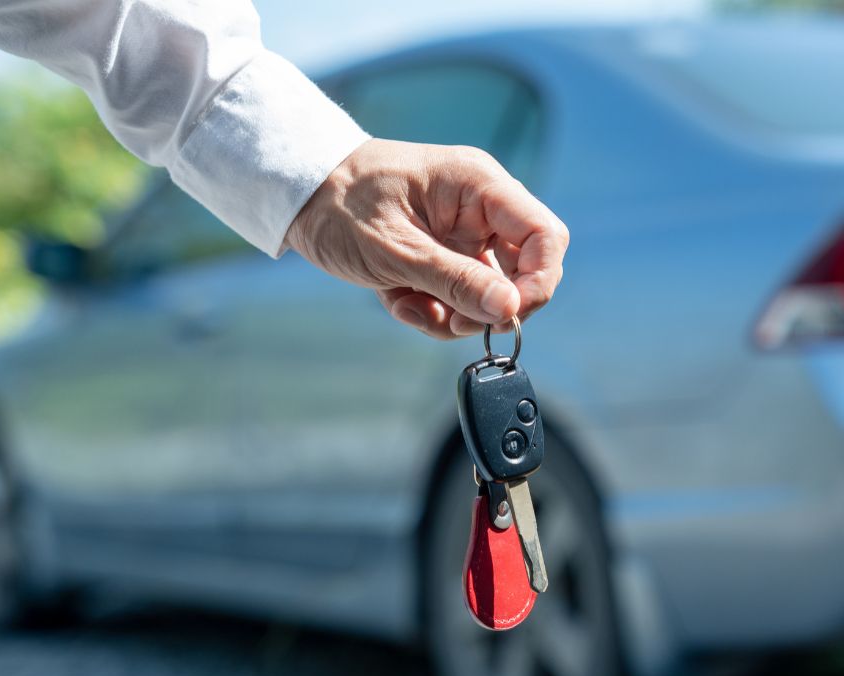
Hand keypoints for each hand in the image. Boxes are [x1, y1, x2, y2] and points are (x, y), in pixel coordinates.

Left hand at [286, 139, 567, 338]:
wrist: (298, 194)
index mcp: (478, 186)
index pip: (545, 235)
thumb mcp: (395, 250)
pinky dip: (434, 310)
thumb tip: (510, 309)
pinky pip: (460, 297)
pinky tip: (398, 301)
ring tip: (408, 306)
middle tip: (453, 321)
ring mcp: (464, 234)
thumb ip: (455, 280)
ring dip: (455, 314)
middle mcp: (480, 208)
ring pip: (490, 293)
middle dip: (490, 306)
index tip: (508, 315)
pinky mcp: (445, 256)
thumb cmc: (340, 204)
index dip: (539, 281)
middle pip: (525, 270)